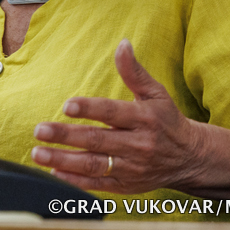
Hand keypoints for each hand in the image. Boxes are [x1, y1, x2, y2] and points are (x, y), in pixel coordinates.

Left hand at [31, 39, 205, 193]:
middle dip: (65, 136)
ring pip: (94, 165)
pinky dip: (75, 181)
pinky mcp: (126, 185)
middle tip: (40, 130)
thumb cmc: (167, 120)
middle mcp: (137, 144)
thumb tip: (122, 44)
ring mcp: (131, 168)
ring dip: (63, 160)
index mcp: (144, 118)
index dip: (89, 109)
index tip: (66, 106)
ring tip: (38, 153)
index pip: (112, 113)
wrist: (190, 158)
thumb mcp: (156, 93)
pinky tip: (54, 172)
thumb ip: (134, 71)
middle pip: (97, 140)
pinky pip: (98, 184)